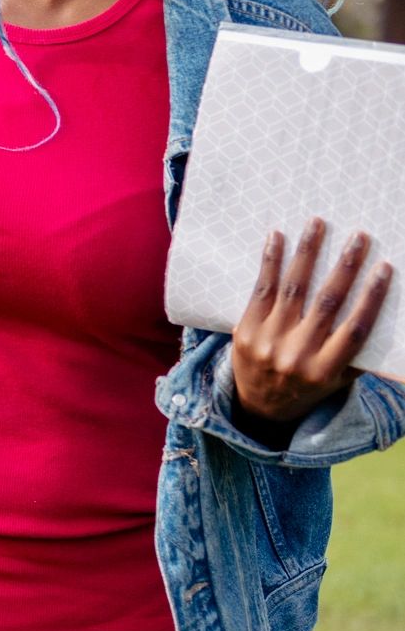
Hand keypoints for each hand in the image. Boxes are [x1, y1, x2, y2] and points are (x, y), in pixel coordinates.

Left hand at [232, 218, 392, 431]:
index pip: (356, 328)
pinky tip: (277, 237)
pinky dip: (271, 262)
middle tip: (359, 237)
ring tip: (317, 224)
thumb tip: (384, 310)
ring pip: (292, 290)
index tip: (384, 267)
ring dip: (307, 253)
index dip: (372, 296)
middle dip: (345, 267)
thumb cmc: (309, 385)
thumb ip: (356, 352)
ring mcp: (269, 341)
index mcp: (327, 369)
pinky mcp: (246, 330)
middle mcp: (298, 355)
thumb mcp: (338, 379)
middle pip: (326, 303)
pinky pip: (261, 290)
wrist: (258, 406)